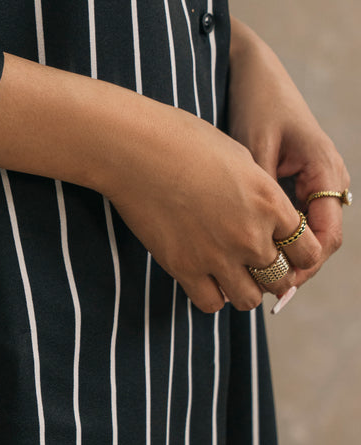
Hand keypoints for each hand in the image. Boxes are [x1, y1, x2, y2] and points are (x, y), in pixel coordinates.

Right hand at [100, 94, 318, 313]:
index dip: (298, 252)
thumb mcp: (238, 157)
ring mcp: (217, 255)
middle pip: (281, 278)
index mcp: (270, 202)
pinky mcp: (184, 267)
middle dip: (270, 273)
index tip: (281, 247)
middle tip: (252, 261)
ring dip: (243, 288)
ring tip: (228, 271)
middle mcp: (250, 235)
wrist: (134, 149)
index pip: (308, 251)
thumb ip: (260, 193)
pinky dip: (210, 294)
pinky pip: (210, 303)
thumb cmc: (183, 141)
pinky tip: (202, 275)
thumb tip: (267, 214)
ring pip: (250, 300)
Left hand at [227, 16, 349, 291]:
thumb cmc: (256, 103)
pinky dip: (278, 239)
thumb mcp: (255, 148)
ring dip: (286, 258)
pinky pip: (296, 220)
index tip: (277, 285)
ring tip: (255, 282)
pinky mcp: (298, 182)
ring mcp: (316, 182)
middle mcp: (328, 180)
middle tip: (263, 294)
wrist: (253, 71)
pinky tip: (251, 254)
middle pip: (321, 242)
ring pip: (309, 235)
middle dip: (295, 270)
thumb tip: (258, 243)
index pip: (328, 235)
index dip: (305, 265)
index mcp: (326, 171)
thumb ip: (261, 193)